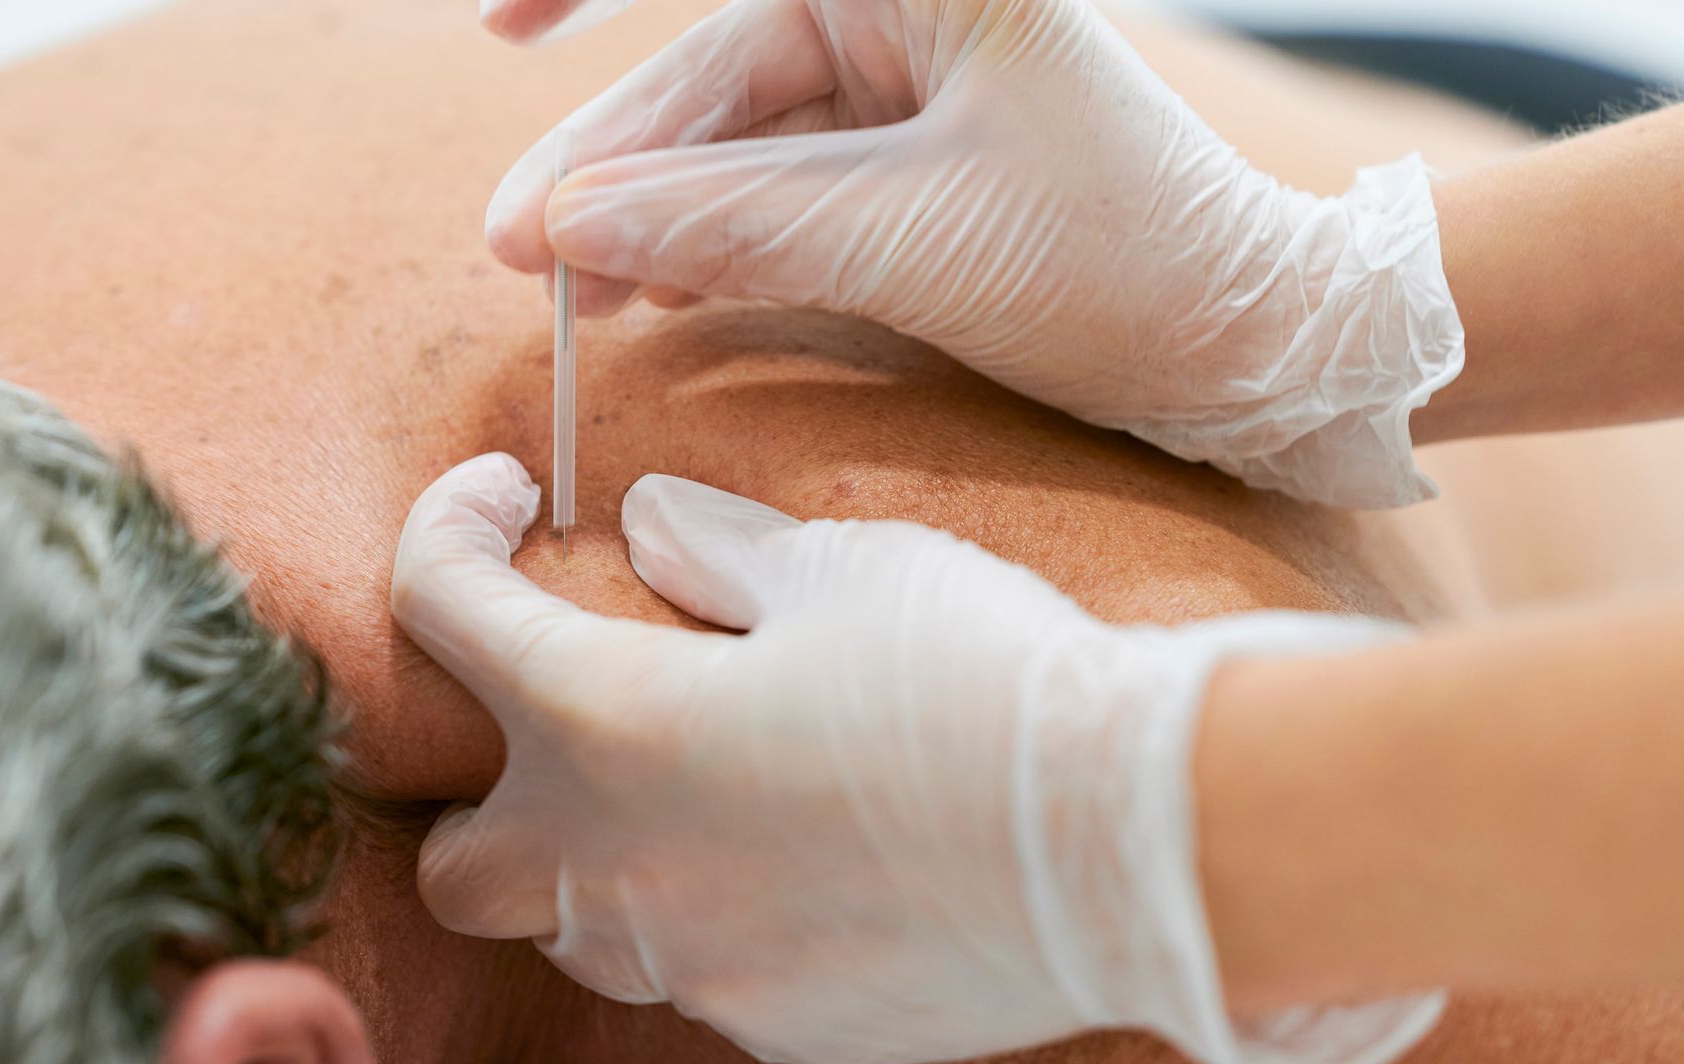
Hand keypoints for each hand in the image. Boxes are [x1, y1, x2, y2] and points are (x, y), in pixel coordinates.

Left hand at [390, 453, 1441, 1063]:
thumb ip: (714, 552)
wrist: (1127, 846)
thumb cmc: (978, 681)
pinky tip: (808, 866)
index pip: (440, 612)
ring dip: (607, 859)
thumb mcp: (841, 573)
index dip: (446, 534)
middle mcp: (613, 867)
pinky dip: (713, 917)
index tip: (501, 502)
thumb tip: (649, 528)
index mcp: (603, 723)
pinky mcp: (771, 1024)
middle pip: (452, 864)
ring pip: (575, 932)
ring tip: (709, 791)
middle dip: (482, 792)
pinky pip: (695, 974)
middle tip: (568, 721)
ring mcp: (688, 966)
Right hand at [485, 0, 1464, 507]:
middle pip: (716, 73)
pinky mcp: (910, 169)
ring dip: (652, 214)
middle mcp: (911, 11)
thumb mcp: (916, 242)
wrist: (1249, 350)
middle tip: (514, 250)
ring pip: (737, 141)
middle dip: (613, 160)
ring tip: (575, 295)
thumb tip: (567, 226)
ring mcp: (909, 90)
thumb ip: (734, 224)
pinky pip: (777, 193)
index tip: (492, 28)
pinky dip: (712, 243)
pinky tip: (647, 290)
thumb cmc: (1124, 267)